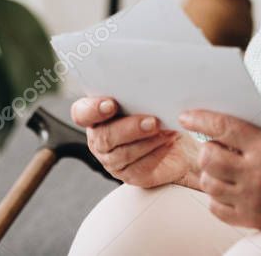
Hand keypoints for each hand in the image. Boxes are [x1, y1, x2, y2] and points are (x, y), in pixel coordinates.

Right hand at [71, 97, 200, 188]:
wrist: (178, 144)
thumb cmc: (159, 115)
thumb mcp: (150, 99)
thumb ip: (141, 95)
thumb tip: (151, 87)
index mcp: (97, 114)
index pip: (82, 113)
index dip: (93, 110)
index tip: (111, 105)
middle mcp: (100, 137)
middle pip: (105, 136)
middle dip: (130, 128)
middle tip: (153, 121)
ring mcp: (112, 159)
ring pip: (123, 154)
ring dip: (147, 141)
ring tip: (165, 131)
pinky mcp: (129, 174)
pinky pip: (139, 167)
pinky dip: (156, 153)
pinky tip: (166, 143)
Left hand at [178, 110, 260, 229]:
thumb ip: (256, 128)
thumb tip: (220, 119)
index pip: (224, 127)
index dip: (200, 119)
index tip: (186, 116)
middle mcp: (259, 174)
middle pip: (209, 157)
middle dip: (207, 148)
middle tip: (215, 145)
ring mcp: (254, 200)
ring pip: (208, 182)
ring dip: (211, 172)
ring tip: (224, 167)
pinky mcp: (252, 220)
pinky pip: (215, 207)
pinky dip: (217, 195)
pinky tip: (230, 187)